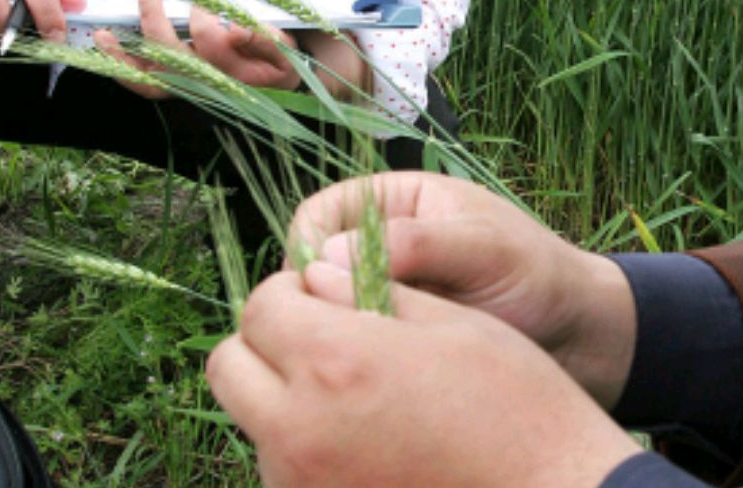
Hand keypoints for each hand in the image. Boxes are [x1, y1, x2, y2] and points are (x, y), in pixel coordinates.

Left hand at [95, 0, 299, 98]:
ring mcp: (190, 89)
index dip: (204, 15)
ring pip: (150, 78)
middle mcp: (209, 85)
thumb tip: (234, 27)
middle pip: (171, 56)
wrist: (277, 90)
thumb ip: (265, 38)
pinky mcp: (177, 89)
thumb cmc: (278, 63)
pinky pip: (145, 86)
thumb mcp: (285, 50)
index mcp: (236, 72)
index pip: (211, 42)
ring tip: (102, 32)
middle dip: (154, 19)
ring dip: (122, 55)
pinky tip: (106, 48)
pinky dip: (122, 70)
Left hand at [207, 264, 640, 487]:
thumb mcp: (448, 321)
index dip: (292, 289)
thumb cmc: (512, 401)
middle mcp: (301, 432)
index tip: (323, 293)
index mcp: (335, 364)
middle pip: (229, 367)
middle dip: (267, 340)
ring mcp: (304, 487)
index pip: (261, 306)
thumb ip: (369, 292)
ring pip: (252, 421)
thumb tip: (315, 275)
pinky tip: (368, 440)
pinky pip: (283, 470)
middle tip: (323, 335)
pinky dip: (306, 447)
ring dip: (283, 395)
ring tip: (356, 394)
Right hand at [290, 172, 637, 408]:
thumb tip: (330, 255)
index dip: (307, 248)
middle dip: (318, 299)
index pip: (320, 212)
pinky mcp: (392, 341)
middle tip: (346, 331)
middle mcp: (380, 245)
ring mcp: (384, 295)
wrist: (579, 336)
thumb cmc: (538, 274)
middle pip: (312, 266)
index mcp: (396, 200)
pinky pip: (352, 349)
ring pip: (327, 312)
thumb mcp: (485, 247)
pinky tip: (381, 379)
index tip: (316, 288)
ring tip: (373, 355)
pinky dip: (358, 362)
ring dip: (339, 333)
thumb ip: (417, 243)